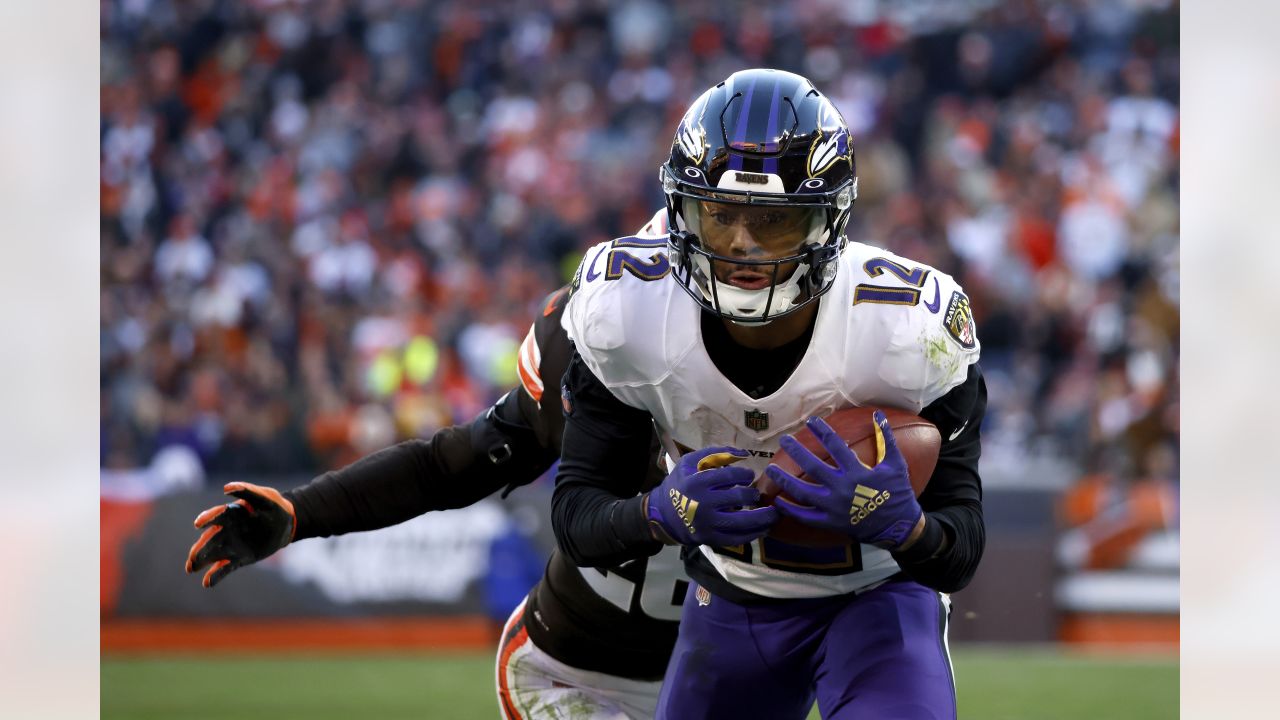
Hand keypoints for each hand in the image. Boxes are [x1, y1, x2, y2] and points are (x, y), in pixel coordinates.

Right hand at [185, 482, 296, 587]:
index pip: (217, 516)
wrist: (285, 525)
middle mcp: (227, 530)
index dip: (207, 518)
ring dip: (201, 561)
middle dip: (200, 548)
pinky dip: (215, 575)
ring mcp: (231, 545)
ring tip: (191, 568)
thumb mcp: (265, 496)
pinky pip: (225, 567)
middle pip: (210, 539)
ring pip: (213, 554)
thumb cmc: (273, 506)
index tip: (198, 524)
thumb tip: (227, 488)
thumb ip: (247, 491)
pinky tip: (206, 583)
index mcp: (231, 513)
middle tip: (191, 557)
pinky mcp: (239, 558)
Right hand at [646, 446, 777, 546]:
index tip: (749, 475)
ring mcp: (708, 524)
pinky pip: (736, 538)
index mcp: (698, 482)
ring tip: (773, 514)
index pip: (729, 476)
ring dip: (762, 518)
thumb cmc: (680, 485)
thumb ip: (715, 454)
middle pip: (737, 498)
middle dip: (752, 494)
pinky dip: (753, 534)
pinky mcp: (711, 538)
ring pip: (741, 522)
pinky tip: (763, 529)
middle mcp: (703, 503)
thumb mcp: (690, 463)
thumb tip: (744, 453)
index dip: (744, 474)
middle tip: (756, 494)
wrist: (663, 515)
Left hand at [764, 411, 922, 548]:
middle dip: (796, 451)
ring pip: (803, 492)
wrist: (898, 526)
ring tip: (770, 469)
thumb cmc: (897, 493)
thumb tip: (878, 414)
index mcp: (857, 471)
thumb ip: (886, 438)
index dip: (822, 431)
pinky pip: (805, 517)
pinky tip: (778, 501)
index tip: (811, 422)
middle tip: (783, 440)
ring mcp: (834, 507)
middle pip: (813, 466)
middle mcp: (842, 488)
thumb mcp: (895, 463)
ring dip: (784, 479)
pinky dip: (790, 510)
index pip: (835, 445)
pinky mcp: (830, 522)